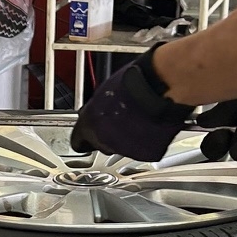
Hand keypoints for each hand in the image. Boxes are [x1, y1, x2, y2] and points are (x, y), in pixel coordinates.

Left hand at [70, 48, 195, 160]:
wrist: (159, 88)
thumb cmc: (133, 83)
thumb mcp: (104, 92)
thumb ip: (97, 109)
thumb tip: (99, 110)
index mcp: (89, 126)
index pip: (78, 142)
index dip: (84, 137)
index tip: (88, 134)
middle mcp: (104, 141)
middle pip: (101, 144)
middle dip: (109, 135)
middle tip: (121, 120)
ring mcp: (125, 149)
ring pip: (122, 148)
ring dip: (127, 138)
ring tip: (138, 120)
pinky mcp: (146, 154)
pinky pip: (143, 150)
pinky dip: (146, 142)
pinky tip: (150, 126)